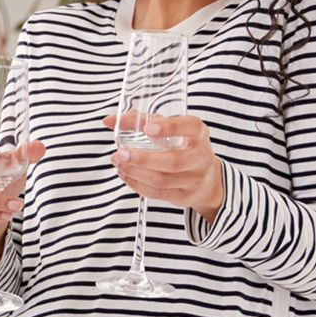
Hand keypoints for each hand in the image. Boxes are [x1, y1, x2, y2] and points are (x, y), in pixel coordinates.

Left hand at [103, 113, 225, 219]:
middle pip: (172, 161)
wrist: (207, 179)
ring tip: (120, 164)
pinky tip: (126, 175)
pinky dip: (138, 184)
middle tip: (121, 154)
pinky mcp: (185, 196)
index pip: (190, 127)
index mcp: (198, 134)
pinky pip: (158, 193)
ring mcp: (194, 179)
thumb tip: (109, 120)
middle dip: (142, 159)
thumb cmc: (183, 147)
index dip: (170, 127)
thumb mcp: (169, 129)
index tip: (148, 128)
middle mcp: (200, 156)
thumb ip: (139, 121)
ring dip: (136, 172)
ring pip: (162, 179)